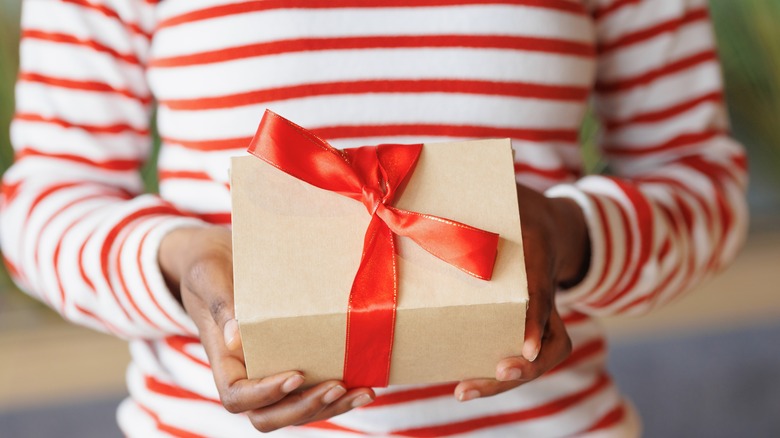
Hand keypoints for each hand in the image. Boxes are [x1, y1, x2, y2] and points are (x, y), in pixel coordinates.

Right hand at [158, 226, 374, 431]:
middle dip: (304, 407)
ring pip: (296, 408)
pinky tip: (364, 384)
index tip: (297, 375)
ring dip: (329, 407)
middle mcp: (245, 374)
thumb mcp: (209, 277)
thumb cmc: (209, 267)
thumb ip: (220, 304)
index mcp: (223, 359)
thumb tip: (235, 336)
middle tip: (337, 387)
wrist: (220, 259)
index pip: (237, 397)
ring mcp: (269, 372)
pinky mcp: (292, 361)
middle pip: (269, 415)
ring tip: (362, 392)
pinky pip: (311, 389)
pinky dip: (337, 393)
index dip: (265, 395)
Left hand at [454, 183, 589, 400]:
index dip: (535, 316)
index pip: (541, 288)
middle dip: (525, 365)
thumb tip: (472, 157)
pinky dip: (495, 372)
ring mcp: (540, 308)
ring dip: (505, 380)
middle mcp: (545, 284)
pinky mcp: (525, 322)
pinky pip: (520, 353)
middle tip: (495, 374)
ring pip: (540, 355)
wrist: (549, 220)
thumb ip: (488, 178)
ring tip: (464, 389)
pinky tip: (463, 380)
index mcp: (540, 248)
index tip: (523, 347)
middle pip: (553, 339)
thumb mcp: (505, 185)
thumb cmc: (515, 200)